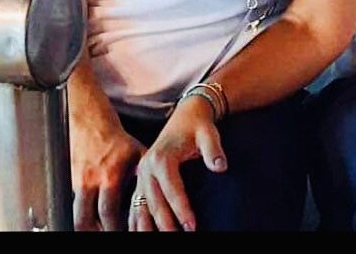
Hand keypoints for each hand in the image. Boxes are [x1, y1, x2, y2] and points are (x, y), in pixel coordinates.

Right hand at [70, 111, 146, 230]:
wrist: (90, 123)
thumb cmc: (118, 141)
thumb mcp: (138, 154)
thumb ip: (144, 176)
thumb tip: (160, 197)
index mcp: (110, 175)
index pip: (108, 212)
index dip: (114, 228)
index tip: (125, 234)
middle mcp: (90, 181)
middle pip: (86, 219)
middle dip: (98, 233)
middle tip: (109, 237)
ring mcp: (77, 182)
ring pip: (76, 215)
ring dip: (86, 228)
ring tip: (98, 233)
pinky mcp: (68, 181)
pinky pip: (73, 205)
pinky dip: (82, 215)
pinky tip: (91, 222)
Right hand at [129, 96, 226, 231]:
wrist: (186, 114)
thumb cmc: (199, 126)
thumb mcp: (209, 133)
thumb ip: (214, 150)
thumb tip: (221, 167)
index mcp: (162, 158)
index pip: (173, 190)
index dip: (182, 209)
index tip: (192, 226)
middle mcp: (147, 168)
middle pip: (154, 202)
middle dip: (166, 224)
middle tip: (180, 237)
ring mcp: (141, 175)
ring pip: (141, 206)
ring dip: (148, 226)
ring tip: (158, 242)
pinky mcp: (140, 179)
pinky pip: (134, 204)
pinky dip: (136, 220)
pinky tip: (139, 233)